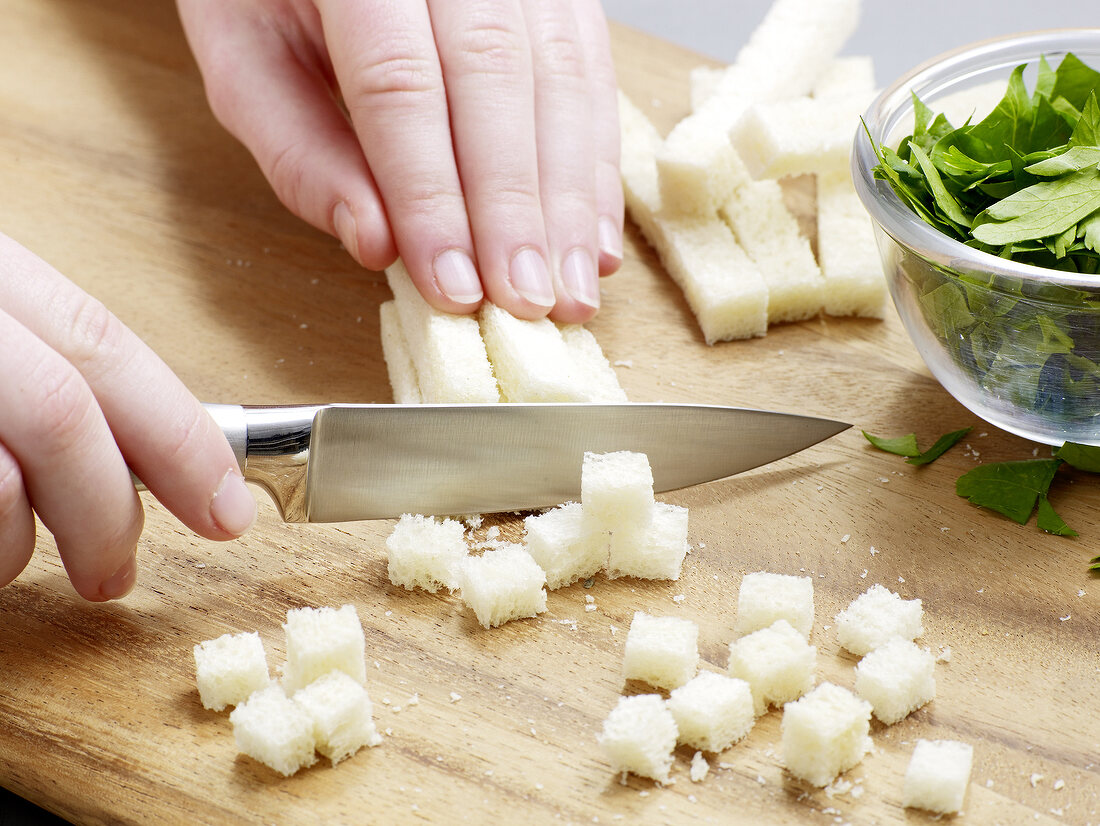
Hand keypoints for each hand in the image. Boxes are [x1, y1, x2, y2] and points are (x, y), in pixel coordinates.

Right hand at [0, 234, 255, 600]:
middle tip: (119, 575)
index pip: (106, 347)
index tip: (229, 509)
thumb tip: (151, 459)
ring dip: (23, 543)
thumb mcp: (1, 329)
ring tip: (19, 556)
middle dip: (111, 511)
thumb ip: (60, 371)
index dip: (181, 437)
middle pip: (63, 413)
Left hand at [177, 0, 622, 323]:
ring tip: (569, 289)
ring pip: (561, 75)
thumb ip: (298, 149)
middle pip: (496, 78)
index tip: (453, 286)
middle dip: (514, 208)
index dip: (431, 196)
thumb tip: (377, 244)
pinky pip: (592, 70)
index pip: (399, 83)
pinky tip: (593, 239)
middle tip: (525, 302)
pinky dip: (597, 164)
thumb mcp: (244, 57)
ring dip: (570, 198)